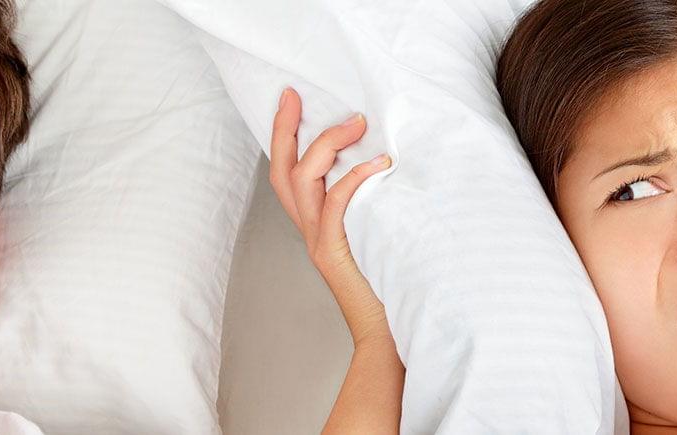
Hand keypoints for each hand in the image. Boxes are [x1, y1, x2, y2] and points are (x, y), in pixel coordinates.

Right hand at [269, 88, 395, 346]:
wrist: (385, 335)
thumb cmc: (389, 285)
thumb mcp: (378, 232)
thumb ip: (374, 202)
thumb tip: (394, 159)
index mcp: (316, 224)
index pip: (288, 173)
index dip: (285, 135)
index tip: (292, 100)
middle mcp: (310, 230)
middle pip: (282, 171)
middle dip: (286, 128)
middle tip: (296, 96)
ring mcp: (319, 241)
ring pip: (302, 182)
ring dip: (327, 146)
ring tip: (357, 123)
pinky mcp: (334, 253)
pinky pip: (335, 206)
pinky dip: (354, 178)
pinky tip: (379, 164)